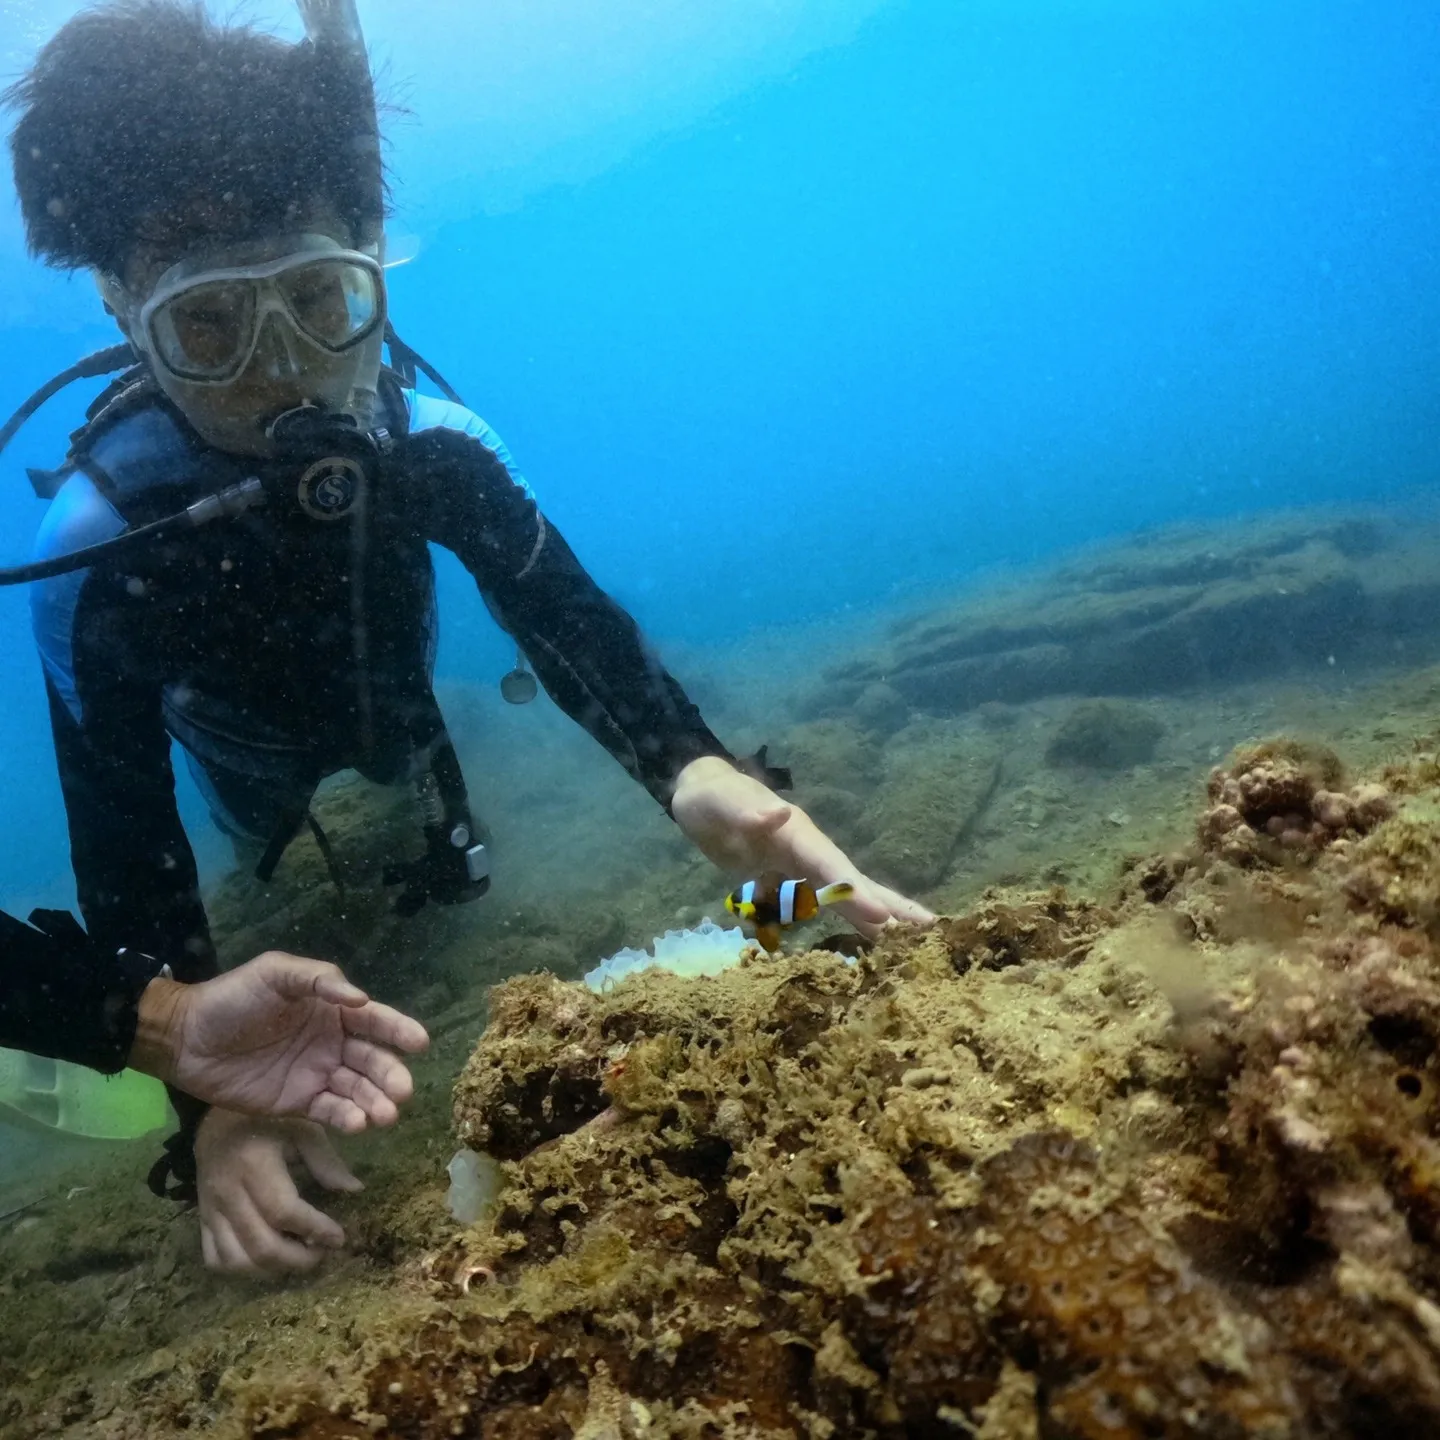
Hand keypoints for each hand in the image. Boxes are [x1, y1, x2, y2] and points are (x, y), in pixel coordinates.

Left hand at [131, 951, 428, 1132]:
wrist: (185, 1037)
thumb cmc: (232, 999)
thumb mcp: (276, 974)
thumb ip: (319, 980)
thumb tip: (361, 998)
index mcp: (332, 1009)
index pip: (374, 1020)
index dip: (399, 1030)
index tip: (420, 1043)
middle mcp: (332, 1043)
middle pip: (372, 1061)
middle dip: (391, 1075)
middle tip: (403, 1091)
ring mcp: (316, 1075)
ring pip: (357, 1090)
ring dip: (375, 1102)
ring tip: (385, 1115)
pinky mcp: (296, 1104)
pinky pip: (329, 1112)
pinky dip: (347, 1118)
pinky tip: (359, 1124)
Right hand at [195, 1109, 360, 1274]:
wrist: (217, 1119)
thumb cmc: (267, 1121)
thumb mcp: (302, 1130)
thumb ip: (327, 1162)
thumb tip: (355, 1190)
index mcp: (254, 1166)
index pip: (284, 1211)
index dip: (315, 1229)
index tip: (340, 1238)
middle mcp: (228, 1193)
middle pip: (261, 1245)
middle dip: (298, 1259)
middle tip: (323, 1253)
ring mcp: (211, 1211)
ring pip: (237, 1260)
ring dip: (272, 1269)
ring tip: (298, 1256)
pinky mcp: (202, 1220)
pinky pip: (215, 1259)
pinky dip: (243, 1268)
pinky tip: (267, 1259)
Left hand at [669, 756, 935, 937]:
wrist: (700, 798)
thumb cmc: (711, 798)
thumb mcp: (722, 801)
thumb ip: (748, 809)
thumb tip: (778, 811)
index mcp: (797, 834)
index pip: (831, 866)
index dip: (855, 892)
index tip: (883, 917)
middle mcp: (809, 852)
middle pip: (854, 881)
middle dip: (890, 904)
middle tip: (931, 930)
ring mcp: (803, 869)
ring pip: (847, 896)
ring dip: (880, 917)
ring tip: (916, 940)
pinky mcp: (790, 883)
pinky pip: (825, 906)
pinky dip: (851, 921)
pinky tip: (873, 939)